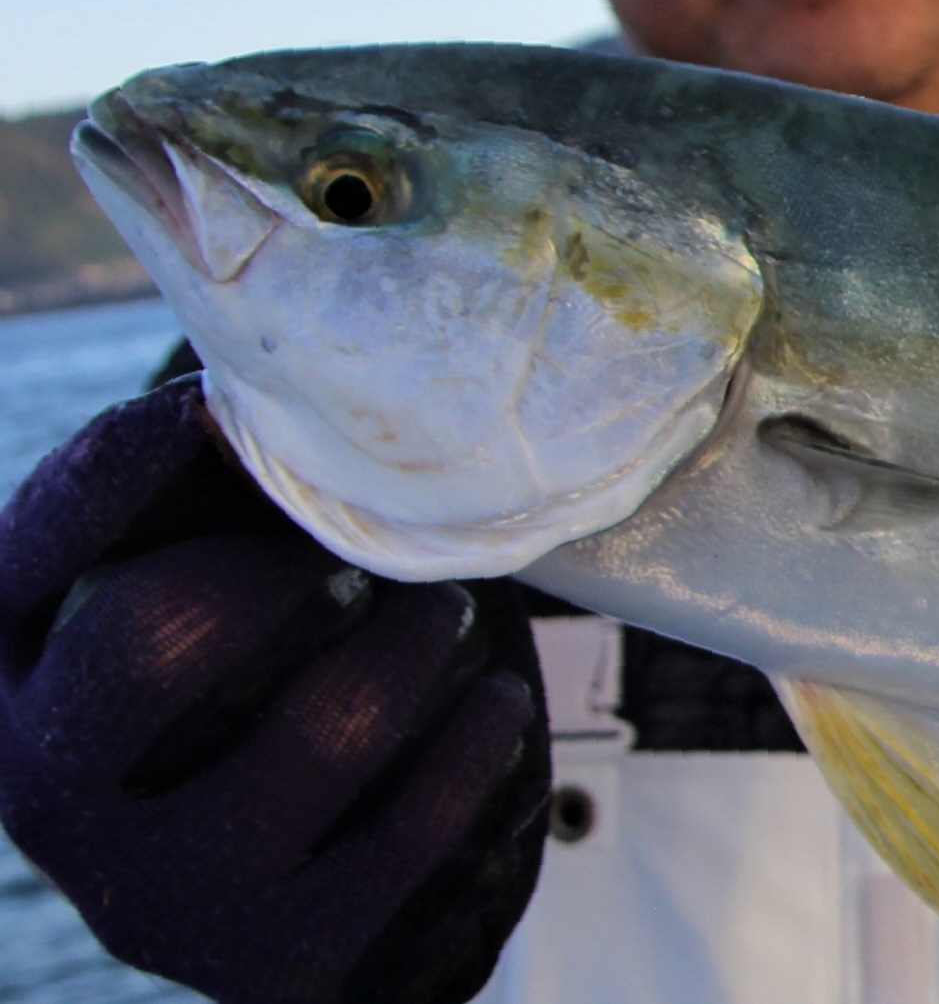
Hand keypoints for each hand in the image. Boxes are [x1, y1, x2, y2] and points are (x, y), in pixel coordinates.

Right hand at [0, 377, 549, 1003]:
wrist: (284, 907)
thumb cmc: (238, 702)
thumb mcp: (184, 608)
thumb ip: (196, 507)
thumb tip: (273, 385)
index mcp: (8, 686)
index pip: (28, 547)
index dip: (122, 462)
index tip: (216, 405)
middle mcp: (49, 796)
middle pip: (150, 632)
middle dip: (283, 561)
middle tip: (361, 545)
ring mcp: (156, 891)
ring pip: (316, 729)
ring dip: (413, 645)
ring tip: (445, 612)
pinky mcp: (275, 955)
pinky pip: (410, 827)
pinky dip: (475, 744)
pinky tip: (495, 705)